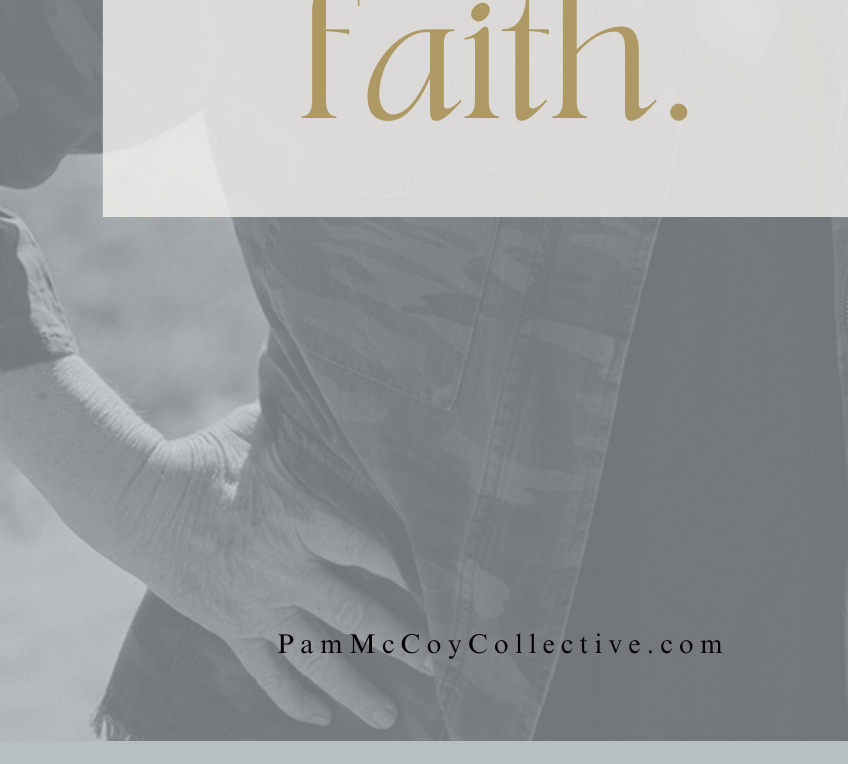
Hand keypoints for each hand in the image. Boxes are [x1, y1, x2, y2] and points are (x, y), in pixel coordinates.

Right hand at [117, 404, 428, 730]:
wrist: (141, 500)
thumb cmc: (212, 453)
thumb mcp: (265, 427)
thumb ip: (310, 422)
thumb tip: (351, 389)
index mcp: (301, 517)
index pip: (369, 549)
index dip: (409, 570)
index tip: (447, 587)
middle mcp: (284, 569)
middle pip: (355, 614)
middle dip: (400, 640)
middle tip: (440, 662)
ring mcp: (257, 604)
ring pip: (317, 657)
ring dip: (357, 688)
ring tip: (392, 715)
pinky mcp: (231, 625)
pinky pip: (267, 671)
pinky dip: (293, 699)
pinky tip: (320, 717)